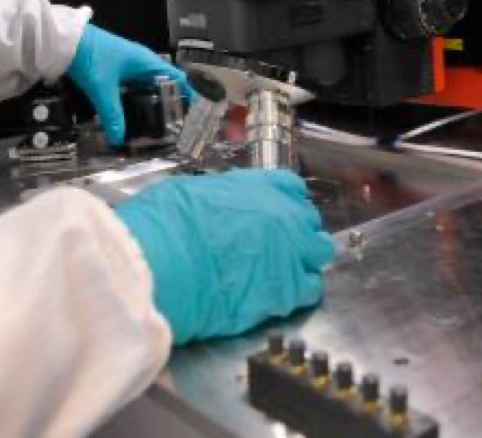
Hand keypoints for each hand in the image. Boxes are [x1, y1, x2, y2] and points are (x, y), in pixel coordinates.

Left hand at [67, 24, 190, 145]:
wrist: (64, 39)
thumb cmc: (90, 57)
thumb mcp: (102, 88)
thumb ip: (112, 115)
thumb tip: (119, 139)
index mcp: (147, 62)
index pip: (177, 78)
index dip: (189, 94)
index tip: (198, 111)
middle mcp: (142, 62)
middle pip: (164, 84)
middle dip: (171, 103)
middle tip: (177, 125)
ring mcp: (128, 64)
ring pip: (148, 86)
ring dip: (153, 102)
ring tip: (158, 123)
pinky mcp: (116, 68)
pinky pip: (133, 86)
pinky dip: (137, 99)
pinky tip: (134, 113)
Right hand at [116, 169, 335, 344]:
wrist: (162, 264)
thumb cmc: (166, 223)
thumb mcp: (193, 190)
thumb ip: (221, 197)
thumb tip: (219, 204)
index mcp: (260, 186)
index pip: (291, 187)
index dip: (285, 201)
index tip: (277, 211)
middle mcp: (283, 214)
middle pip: (309, 220)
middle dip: (298, 231)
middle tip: (278, 245)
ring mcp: (290, 252)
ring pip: (319, 252)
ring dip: (305, 259)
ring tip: (283, 270)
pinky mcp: (286, 291)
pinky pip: (310, 289)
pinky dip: (300, 291)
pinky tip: (278, 295)